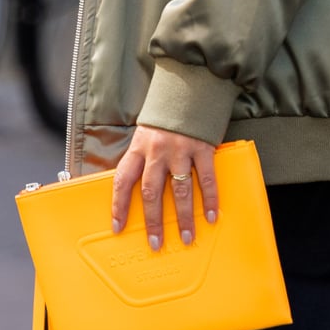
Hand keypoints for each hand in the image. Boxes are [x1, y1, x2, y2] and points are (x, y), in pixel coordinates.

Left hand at [111, 125, 218, 251]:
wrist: (190, 86)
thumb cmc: (166, 117)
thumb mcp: (145, 134)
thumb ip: (142, 159)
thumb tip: (137, 190)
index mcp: (138, 147)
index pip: (122, 180)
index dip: (119, 206)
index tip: (118, 227)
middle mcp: (157, 150)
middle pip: (151, 192)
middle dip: (154, 220)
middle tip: (156, 243)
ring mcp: (181, 150)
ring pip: (180, 190)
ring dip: (183, 217)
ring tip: (186, 237)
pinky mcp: (203, 148)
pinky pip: (207, 179)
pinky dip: (209, 199)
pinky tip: (211, 215)